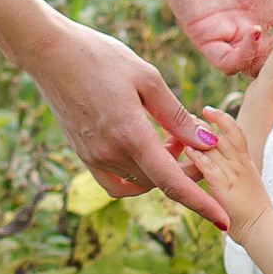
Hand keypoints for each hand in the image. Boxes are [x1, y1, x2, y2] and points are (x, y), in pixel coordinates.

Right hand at [28, 16, 228, 230]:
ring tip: (170, 138)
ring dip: (162, 169)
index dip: (201, 204)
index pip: (172, 182)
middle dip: (186, 170)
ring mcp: (93, 157)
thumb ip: (176, 115)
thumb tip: (207, 141)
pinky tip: (145, 152)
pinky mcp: (83, 154)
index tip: (222, 221)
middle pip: (160, 181)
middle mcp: (110, 153)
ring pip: (140, 181)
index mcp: (131, 135)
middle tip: (195, 139)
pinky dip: (136, 177)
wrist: (49, 52)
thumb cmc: (100, 57)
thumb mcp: (147, 78)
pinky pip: (115, 181)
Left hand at [179, 107, 271, 241]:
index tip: (209, 110)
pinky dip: (197, 156)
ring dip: (197, 135)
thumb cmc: (253, 210)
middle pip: (222, 134)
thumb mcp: (248, 182)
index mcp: (246, 161)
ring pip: (214, 146)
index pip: (236, 131)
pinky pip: (209, 166)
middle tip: (188, 116)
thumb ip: (237, 169)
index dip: (222, 118)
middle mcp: (241, 163)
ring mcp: (233, 174)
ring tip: (180, 128)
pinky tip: (186, 150)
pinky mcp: (224, 187)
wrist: (262, 228)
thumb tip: (224, 160)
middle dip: (203, 123)